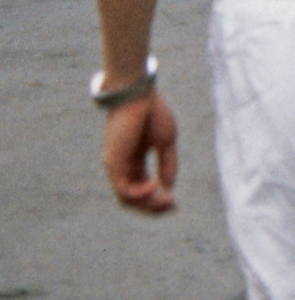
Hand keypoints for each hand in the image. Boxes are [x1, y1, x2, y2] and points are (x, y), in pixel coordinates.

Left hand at [104, 92, 179, 213]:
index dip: (158, 201)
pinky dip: (140, 193)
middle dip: (154, 207)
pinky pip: (124, 189)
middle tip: (172, 206)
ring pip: (127, 199)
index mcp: (134, 161)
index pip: (142, 190)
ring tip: (166, 199)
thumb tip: (168, 187)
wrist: (138, 93)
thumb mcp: (166, 142)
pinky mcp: (114, 162)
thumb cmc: (152, 112)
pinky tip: (155, 187)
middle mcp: (122, 167)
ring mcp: (116, 166)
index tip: (175, 205)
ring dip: (148, 204)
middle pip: (133, 199)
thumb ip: (167, 165)